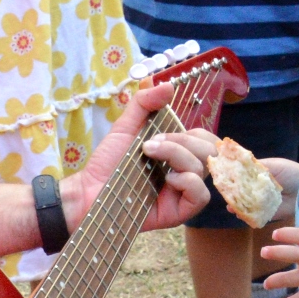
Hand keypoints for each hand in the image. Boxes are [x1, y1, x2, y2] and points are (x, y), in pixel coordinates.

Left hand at [67, 81, 214, 232]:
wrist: (89, 189)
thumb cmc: (108, 161)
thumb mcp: (126, 126)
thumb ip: (145, 103)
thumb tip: (168, 85)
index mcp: (178, 153)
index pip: (205, 140)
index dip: (192, 133)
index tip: (159, 132)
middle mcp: (184, 172)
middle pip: (209, 152)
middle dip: (183, 142)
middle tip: (151, 144)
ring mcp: (183, 193)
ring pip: (203, 169)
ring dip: (177, 156)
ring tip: (149, 156)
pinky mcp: (179, 212)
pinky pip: (201, 196)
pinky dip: (187, 182)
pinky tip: (167, 179)